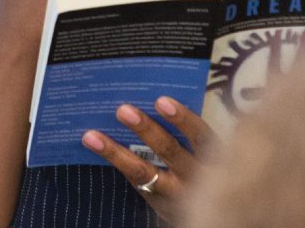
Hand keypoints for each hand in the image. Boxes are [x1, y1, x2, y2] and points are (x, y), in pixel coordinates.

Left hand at [81, 97, 216, 223]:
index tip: (160, 101)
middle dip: (145, 129)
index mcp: (212, 155)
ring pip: (143, 172)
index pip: (200, 136)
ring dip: (116, 152)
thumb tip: (159, 95)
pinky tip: (96, 147)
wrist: (208, 208)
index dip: (182, 119)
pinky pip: (134, 182)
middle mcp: (195, 176)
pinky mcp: (157, 202)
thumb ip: (190, 129)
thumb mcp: (207, 149)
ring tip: (92, 136)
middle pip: (169, 151)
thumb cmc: (202, 163)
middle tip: (122, 110)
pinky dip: (115, 163)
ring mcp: (174, 193)